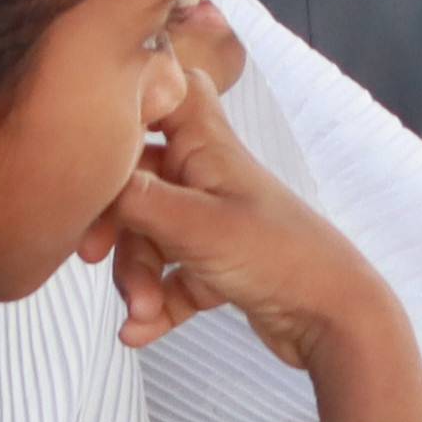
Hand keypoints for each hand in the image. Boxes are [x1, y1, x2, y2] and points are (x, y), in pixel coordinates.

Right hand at [100, 61, 418, 421]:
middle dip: (113, 223)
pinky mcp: (218, 267)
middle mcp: (208, 179)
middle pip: (137, 180)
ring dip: (136, 277)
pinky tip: (139, 332)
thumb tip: (83, 178)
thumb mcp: (196, 227)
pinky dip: (154, 302)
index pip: (172, 89)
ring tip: (141, 311)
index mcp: (208, 149)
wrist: (338, 322)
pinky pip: (169, 278)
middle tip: (91, 254)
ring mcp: (213, 224)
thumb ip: (134, 200)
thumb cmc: (279, 257)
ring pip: (148, 235)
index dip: (133, 92)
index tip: (91, 126)